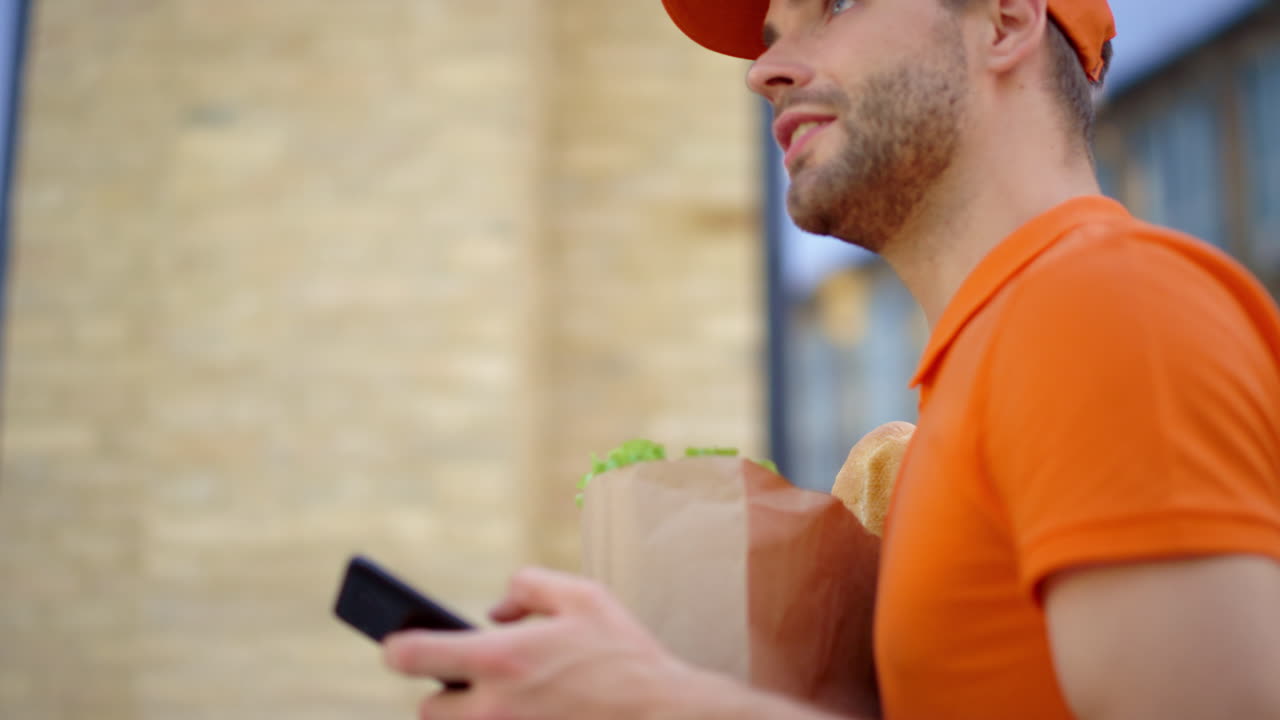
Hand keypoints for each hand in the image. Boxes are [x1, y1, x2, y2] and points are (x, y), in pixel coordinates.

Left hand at [383, 567, 693, 719]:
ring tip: (515, 702)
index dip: (396, 647)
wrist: (668, 718)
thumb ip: (527, 587)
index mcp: (500, 659)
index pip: (409, 657)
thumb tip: (493, 611)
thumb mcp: (583, 596)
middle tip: (481, 682)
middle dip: (447, 694)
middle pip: (428, 710)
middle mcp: (493, 711)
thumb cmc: (626, 657)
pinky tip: (539, 715)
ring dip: (474, 719)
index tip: (399, 645)